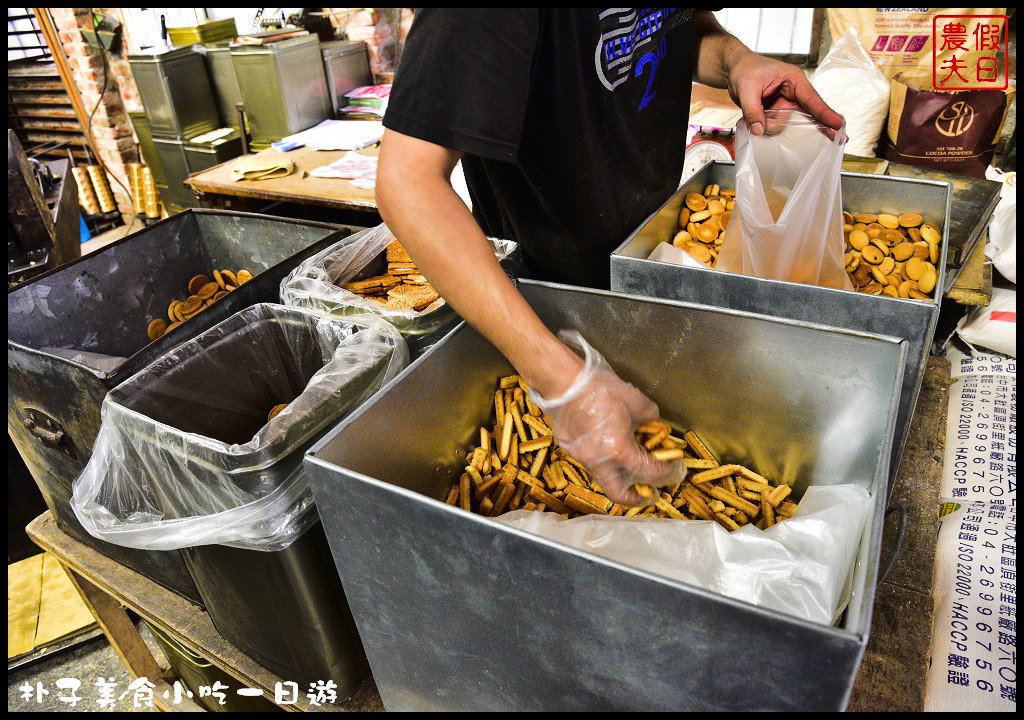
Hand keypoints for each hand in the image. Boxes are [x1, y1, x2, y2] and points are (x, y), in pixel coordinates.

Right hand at [530, 332, 684, 505]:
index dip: (666, 472)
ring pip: (604, 479)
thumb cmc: (601, 389)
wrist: (564, 382)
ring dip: (621, 478)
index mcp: (619, 450)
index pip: (649, 473)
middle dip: (638, 497)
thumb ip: (651, 418)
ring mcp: (582, 458)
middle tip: (650, 491)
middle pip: (620, 494)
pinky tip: (609, 447)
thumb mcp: (636, 401)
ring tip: (631, 467)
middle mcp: (600, 462)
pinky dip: (605, 462)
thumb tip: (654, 427)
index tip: (674, 466)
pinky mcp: (570, 451)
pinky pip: (591, 463)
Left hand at [726, 51, 843, 137]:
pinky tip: (761, 125)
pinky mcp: (777, 111)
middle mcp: (794, 92)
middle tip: (839, 138)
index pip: (812, 99)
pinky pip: (778, 124)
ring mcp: (786, 103)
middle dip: (821, 125)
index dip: (825, 113)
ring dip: (773, 125)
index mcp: (794, 80)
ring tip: (756, 113)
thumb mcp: (746, 88)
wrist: (734, 70)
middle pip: (811, 112)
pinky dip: (770, 127)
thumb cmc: (744, 70)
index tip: (838, 124)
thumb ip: (753, 110)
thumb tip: (759, 131)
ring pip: (789, 123)